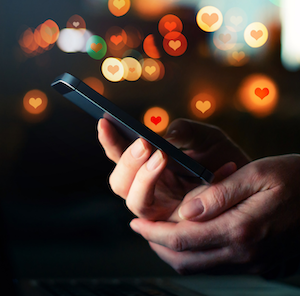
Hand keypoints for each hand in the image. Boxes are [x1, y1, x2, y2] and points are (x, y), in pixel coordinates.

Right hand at [97, 118, 249, 220]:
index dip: (110, 141)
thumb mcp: (207, 137)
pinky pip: (163, 217)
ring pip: (135, 202)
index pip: (119, 155)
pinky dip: (174, 195)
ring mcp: (161, 207)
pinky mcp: (176, 224)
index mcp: (148, 165)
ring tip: (161, 156)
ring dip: (143, 179)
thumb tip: (165, 135)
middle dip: (127, 163)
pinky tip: (191, 173)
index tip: (105, 122)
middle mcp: (149, 187)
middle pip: (120, 183)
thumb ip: (186, 131)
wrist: (247, 183)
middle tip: (143, 144)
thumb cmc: (222, 156)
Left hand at [130, 155, 299, 274]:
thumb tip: (186, 211)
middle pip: (186, 258)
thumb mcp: (257, 175)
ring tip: (159, 233)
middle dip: (158, 244)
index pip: (183, 237)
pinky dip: (194, 254)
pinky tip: (190, 237)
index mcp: (241, 229)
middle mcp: (244, 253)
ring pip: (198, 266)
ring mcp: (252, 263)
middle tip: (141, 228)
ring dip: (174, 251)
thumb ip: (220, 194)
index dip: (155, 231)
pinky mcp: (258, 264)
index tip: (135, 222)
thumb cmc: (295, 179)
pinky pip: (215, 265)